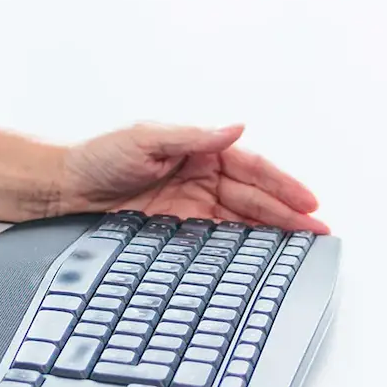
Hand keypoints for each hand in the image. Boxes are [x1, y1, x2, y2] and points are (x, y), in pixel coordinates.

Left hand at [56, 123, 326, 232]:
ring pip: (243, 219)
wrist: (66, 189)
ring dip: (273, 231)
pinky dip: (244, 247)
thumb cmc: (100, 156)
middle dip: (288, 212)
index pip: (250, 166)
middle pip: (254, 196)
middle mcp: (201, 175)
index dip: (281, 184)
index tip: (309, 201)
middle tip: (320, 231)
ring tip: (304, 246)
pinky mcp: (180, 229)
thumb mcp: (145, 139)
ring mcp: (193, 203)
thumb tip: (235, 128)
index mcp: (199, 149)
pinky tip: (265, 258)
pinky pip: (220, 238)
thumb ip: (192, 137)